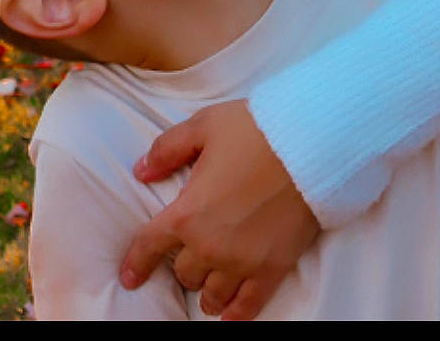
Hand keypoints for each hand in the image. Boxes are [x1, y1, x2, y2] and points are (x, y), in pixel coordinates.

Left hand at [121, 100, 318, 320]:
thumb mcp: (205, 126)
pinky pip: (247, 307)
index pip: (151, 246)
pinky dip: (235, 314)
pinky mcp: (272, 270)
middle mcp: (210, 246)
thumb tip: (141, 170)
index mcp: (188, 212)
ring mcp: (242, 262)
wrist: (310, 144)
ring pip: (211, 294)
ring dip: (207, 290)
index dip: (136, 263)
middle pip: (184, 273)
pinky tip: (228, 313)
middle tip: (192, 254)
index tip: (129, 277)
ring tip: (209, 286)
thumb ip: (168, 148)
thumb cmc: (255, 130)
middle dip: (185, 264)